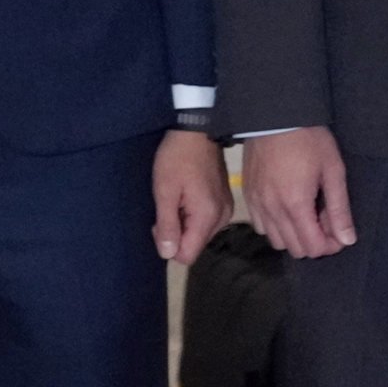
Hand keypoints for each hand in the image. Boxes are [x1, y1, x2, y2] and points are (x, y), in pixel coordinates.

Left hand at [152, 129, 232, 265]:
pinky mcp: (225, 203)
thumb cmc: (177, 159)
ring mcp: (226, 210)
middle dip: (176, 235)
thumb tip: (167, 254)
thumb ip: (167, 225)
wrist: (198, 132)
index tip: (161, 222)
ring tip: (177, 200)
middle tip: (167, 207)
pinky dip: (193, 217)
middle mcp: (222, 218)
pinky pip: (207, 223)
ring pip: (200, 235)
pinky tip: (187, 197)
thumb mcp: (165, 191)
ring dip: (184, 225)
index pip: (187, 254)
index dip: (169, 245)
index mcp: (207, 216)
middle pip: (194, 246)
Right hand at [243, 127, 358, 257]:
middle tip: (327, 222)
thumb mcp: (333, 172)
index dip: (331, 246)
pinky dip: (277, 227)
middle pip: (295, 249)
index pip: (312, 247)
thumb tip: (347, 240)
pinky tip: (289, 210)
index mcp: (295, 205)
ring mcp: (257, 204)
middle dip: (315, 242)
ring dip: (295, 236)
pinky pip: (261, 227)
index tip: (340, 233)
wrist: (275, 117)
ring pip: (276, 241)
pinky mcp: (248, 197)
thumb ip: (339, 209)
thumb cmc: (310, 141)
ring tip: (309, 215)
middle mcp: (272, 210)